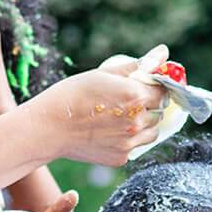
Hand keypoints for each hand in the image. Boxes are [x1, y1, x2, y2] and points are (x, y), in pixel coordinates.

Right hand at [28, 62, 163, 167]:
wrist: (48, 129)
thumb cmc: (71, 96)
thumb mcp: (103, 74)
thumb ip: (137, 65)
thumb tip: (163, 52)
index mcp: (135, 96)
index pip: (164, 90)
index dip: (156, 87)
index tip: (146, 86)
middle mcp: (137, 121)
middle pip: (159, 112)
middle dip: (149, 105)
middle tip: (126, 102)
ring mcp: (129, 143)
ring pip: (151, 132)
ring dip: (143, 124)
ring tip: (119, 117)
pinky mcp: (120, 158)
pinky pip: (134, 146)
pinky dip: (127, 139)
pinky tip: (108, 132)